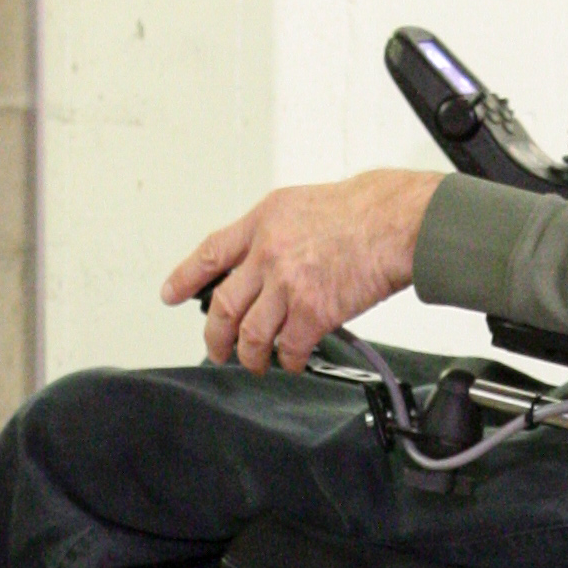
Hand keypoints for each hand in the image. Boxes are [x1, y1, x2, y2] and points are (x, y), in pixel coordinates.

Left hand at [161, 170, 439, 371]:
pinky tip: (293, 362)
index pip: (210, 253)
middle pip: (224, 306)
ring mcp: (288, 285)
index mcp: (263, 222)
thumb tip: (264, 261)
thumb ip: (276, 233)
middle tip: (217, 349)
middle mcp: (268, 253)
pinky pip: (289, 348)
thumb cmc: (364, 210)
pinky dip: (289, 361)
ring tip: (255, 363)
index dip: (186, 278)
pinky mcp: (314, 312)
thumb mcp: (303, 204)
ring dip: (250, 356)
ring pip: (251, 334)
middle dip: (215, 336)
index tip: (171, 295)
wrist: (396, 222)